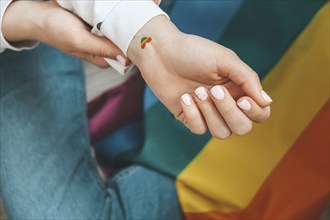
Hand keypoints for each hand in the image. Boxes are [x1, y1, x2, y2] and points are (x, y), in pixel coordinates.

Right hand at [2, 1, 126, 67]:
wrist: (39, 13)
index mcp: (101, 58)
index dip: (130, 46)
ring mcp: (101, 35)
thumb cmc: (56, 29)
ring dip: (119, 21)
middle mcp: (103, 48)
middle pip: (124, 43)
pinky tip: (111, 10)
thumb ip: (102, 50)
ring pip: (120, 30)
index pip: (125, 56)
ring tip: (116, 14)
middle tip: (126, 20)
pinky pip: (111, 19)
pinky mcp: (98, 22)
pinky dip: (112, 14)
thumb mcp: (79, 40)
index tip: (133, 34)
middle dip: (127, 32)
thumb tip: (126, 60)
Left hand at [129, 16, 271, 138]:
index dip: (254, 112)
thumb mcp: (225, 59)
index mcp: (239, 89)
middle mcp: (226, 104)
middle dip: (228, 112)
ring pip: (221, 133)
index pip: (259, 113)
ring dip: (209, 112)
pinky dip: (192, 113)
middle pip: (242, 128)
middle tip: (213, 90)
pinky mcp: (189, 118)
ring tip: (197, 91)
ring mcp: (207, 113)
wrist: (161, 53)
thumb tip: (267, 101)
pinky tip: (184, 96)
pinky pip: (198, 129)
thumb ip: (248, 79)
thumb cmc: (194, 51)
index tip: (242, 100)